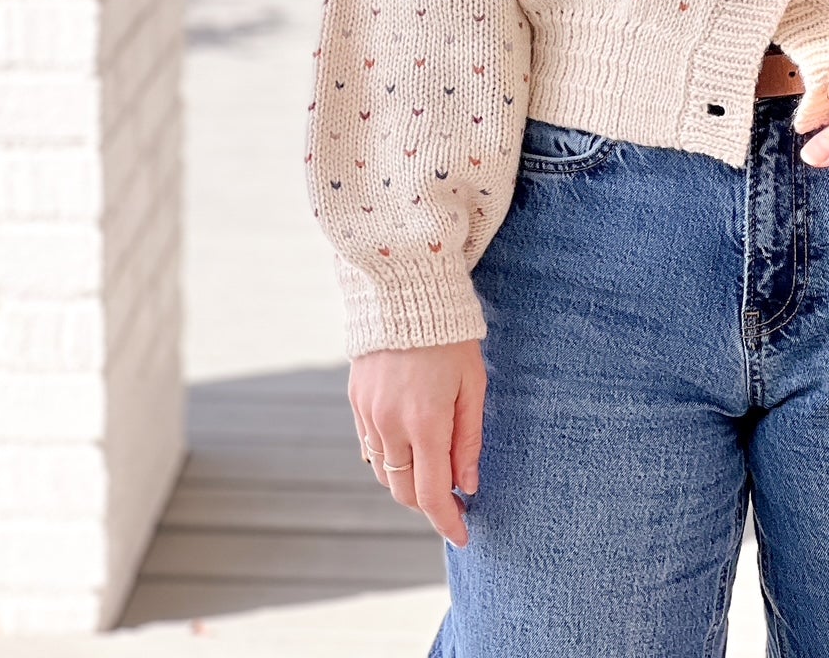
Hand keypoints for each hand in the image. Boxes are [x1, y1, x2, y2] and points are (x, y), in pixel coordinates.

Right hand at [350, 340, 486, 548]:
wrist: (405, 291)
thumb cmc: (451, 337)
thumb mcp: (473, 384)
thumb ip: (469, 439)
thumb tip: (467, 485)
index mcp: (424, 423)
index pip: (432, 494)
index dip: (447, 522)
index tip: (463, 536)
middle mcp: (390, 425)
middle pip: (404, 491)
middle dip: (428, 503)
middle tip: (453, 497)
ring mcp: (368, 414)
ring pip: (384, 473)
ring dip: (407, 481)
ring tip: (433, 467)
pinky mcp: (355, 401)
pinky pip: (370, 447)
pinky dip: (390, 457)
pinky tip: (409, 444)